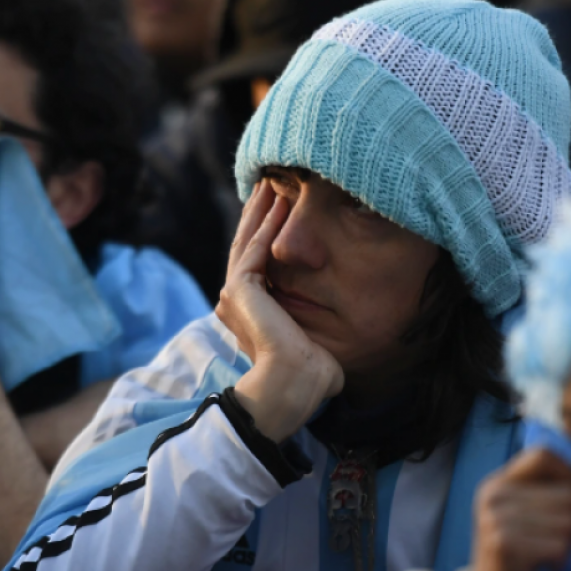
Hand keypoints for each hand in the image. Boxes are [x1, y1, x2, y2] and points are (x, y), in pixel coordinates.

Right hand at [215, 180, 343, 441]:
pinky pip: (254, 248)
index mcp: (248, 312)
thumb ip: (314, 326)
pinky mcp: (240, 289)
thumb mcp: (313, 338)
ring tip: (272, 184)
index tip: (281, 211)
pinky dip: (266, 224)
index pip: (255, 264)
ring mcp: (234, 295)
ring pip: (247, 242)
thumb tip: (336, 331)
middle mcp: (234, 302)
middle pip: (246, 246)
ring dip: (260, 212)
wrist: (295, 386)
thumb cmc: (311, 374)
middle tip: (270, 184)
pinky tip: (280, 204)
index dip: (266, 235)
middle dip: (259, 215)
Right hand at [471, 449, 570, 570]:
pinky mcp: (504, 544)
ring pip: (568, 522)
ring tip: (547, 557)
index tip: (570, 504)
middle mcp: (494, 494)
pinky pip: (560, 547)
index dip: (568, 476)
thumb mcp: (533, 516)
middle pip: (567, 495)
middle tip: (552, 543)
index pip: (545, 455)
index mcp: (499, 482)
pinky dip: (560, 563)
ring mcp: (496, 518)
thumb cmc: (526, 558)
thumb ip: (558, 493)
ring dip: (567, 546)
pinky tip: (544, 570)